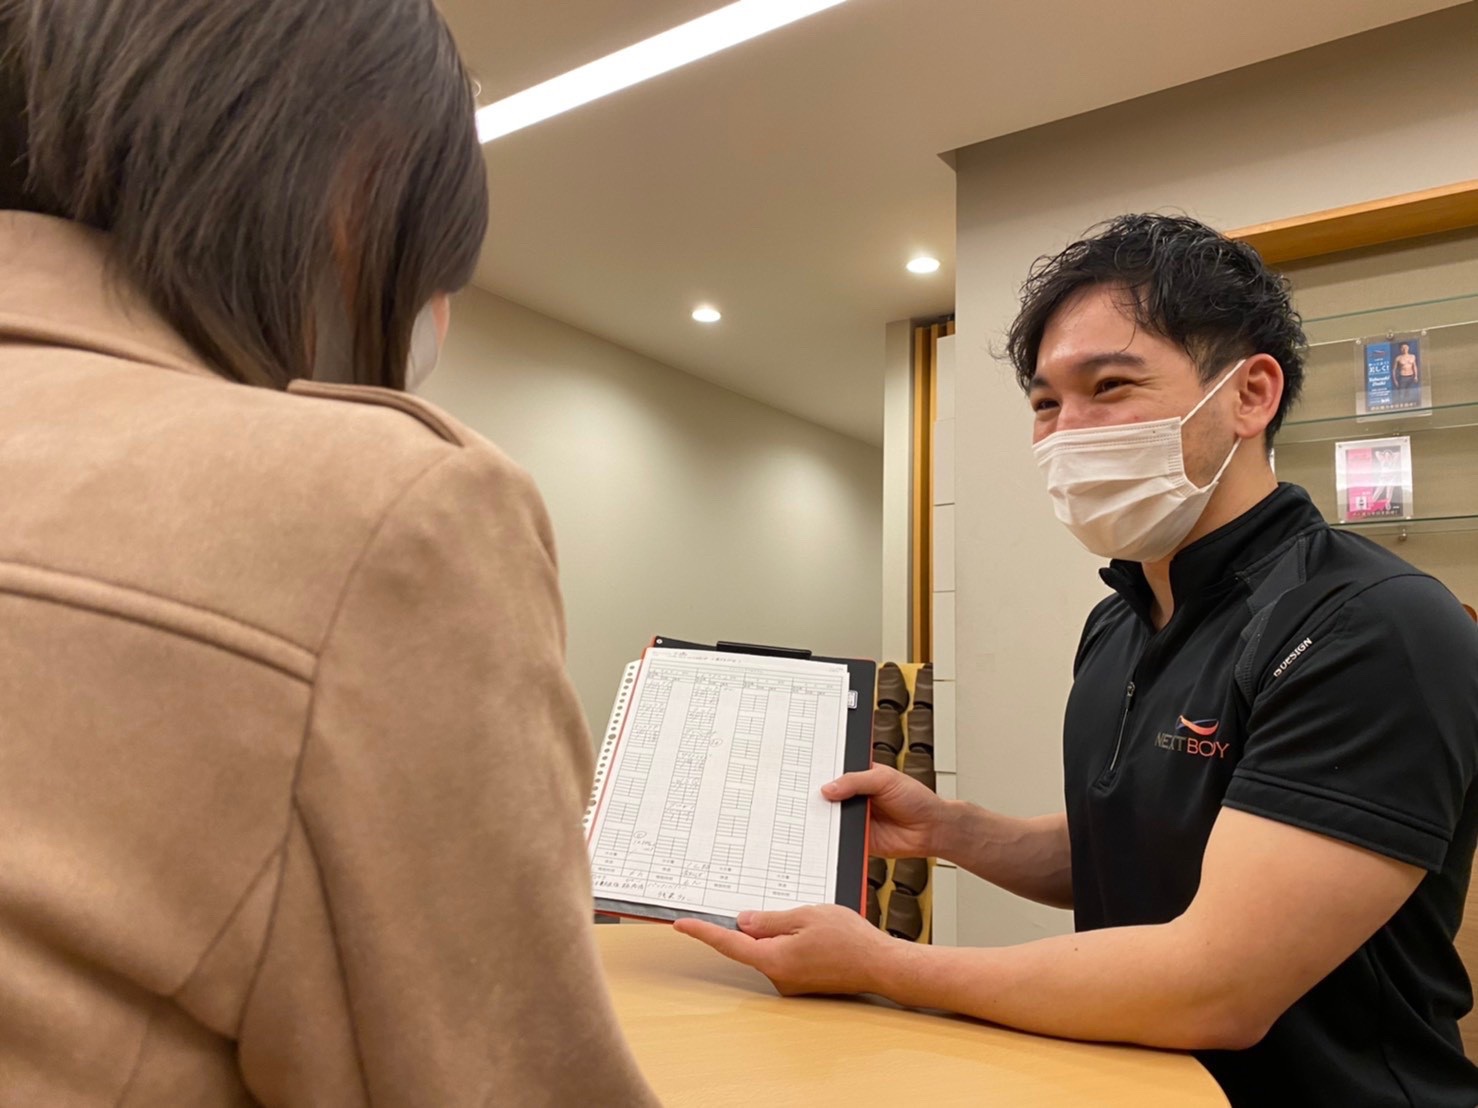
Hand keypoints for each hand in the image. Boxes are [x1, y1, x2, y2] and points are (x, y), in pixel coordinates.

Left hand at [674, 905, 898, 996]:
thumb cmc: (850, 940)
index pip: (729, 943)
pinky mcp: (800, 984)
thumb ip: (771, 920)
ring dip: (781, 933)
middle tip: (788, 911)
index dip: (703, 932)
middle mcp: (778, 977)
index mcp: (774, 959)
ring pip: (769, 950)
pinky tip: (817, 937)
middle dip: (759, 925)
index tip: (681, 924)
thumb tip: (743, 922)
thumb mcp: (807, 916)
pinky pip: (784, 958)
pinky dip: (791, 943)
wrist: (882, 965)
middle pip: (751, 945)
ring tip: (815, 925)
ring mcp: (789, 983)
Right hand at [822, 765, 946, 857]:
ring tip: (821, 815)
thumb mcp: (885, 779)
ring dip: (826, 819)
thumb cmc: (916, 799)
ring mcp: (856, 819)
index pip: (835, 774)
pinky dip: (835, 838)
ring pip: (832, 819)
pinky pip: (841, 839)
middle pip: (829, 798)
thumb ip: (856, 781)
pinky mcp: (859, 839)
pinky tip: (831, 833)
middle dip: (820, 799)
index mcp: (860, 778)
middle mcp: (855, 798)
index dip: (822, 776)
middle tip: (812, 798)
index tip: (809, 777)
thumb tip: (829, 788)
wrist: (931, 829)